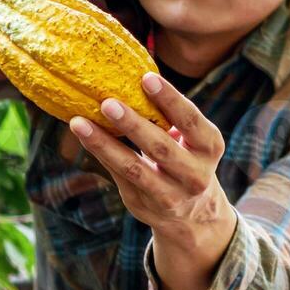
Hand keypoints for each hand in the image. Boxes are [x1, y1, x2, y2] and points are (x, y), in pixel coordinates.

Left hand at [69, 73, 237, 289]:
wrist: (194, 215)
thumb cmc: (187, 158)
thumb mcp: (192, 140)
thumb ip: (170, 117)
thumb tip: (132, 74)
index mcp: (209, 148)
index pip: (191, 121)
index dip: (170, 99)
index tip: (146, 78)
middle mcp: (195, 175)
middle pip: (161, 149)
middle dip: (133, 125)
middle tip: (107, 102)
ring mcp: (169, 196)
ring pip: (133, 169)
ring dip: (104, 144)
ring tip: (80, 122)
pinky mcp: (143, 206)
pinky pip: (118, 176)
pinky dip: (100, 153)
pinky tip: (84, 133)